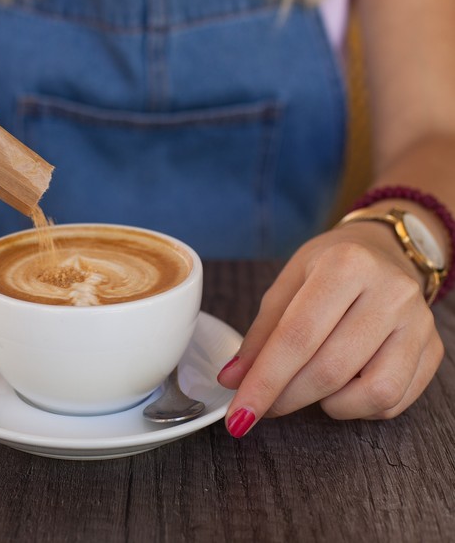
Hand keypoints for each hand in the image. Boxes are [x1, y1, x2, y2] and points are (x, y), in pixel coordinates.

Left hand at [216, 222, 444, 436]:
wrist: (385, 251)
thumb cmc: (329, 268)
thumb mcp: (287, 285)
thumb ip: (260, 335)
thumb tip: (234, 380)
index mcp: (346, 266)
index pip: (297, 337)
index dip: (264, 382)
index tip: (239, 415)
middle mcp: (390, 292)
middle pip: (330, 368)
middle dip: (286, 398)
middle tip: (262, 405)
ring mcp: (418, 323)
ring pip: (370, 392)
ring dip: (326, 404)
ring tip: (307, 387)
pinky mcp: (433, 350)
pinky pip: (393, 401)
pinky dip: (357, 407)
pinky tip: (341, 387)